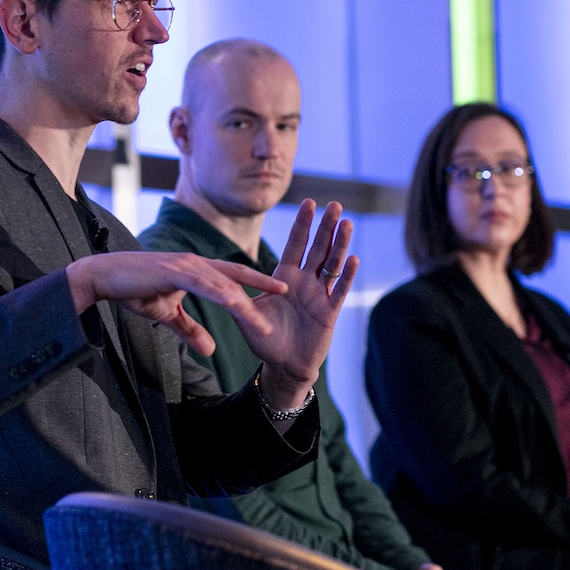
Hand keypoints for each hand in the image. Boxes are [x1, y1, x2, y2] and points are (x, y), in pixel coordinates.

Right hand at [66, 250, 288, 354]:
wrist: (105, 278)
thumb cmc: (135, 290)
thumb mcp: (168, 315)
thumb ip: (190, 330)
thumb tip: (210, 350)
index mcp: (197, 270)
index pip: (234, 276)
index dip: (258, 282)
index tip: (282, 290)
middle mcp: (196, 264)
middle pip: (235, 279)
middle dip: (261, 291)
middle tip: (288, 299)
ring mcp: (185, 265)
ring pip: (223, 285)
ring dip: (244, 304)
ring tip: (263, 323)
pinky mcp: (173, 271)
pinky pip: (202, 284)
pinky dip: (219, 294)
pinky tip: (235, 305)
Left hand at [248, 200, 359, 407]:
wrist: (283, 366)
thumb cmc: (266, 340)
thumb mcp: (246, 316)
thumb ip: (235, 297)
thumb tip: (215, 280)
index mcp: (285, 278)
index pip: (295, 245)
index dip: (302, 225)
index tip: (309, 202)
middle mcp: (305, 282)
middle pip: (318, 249)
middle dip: (326, 227)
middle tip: (335, 205)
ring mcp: (319, 296)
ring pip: (332, 265)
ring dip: (340, 245)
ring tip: (347, 224)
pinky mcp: (329, 313)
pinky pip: (338, 291)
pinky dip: (346, 276)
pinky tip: (354, 259)